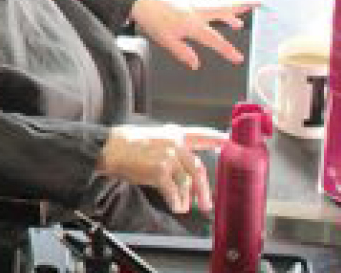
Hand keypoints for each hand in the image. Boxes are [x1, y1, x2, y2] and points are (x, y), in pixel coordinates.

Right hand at [99, 124, 227, 213]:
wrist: (111, 148)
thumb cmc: (130, 146)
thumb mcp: (156, 138)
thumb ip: (173, 149)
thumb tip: (185, 171)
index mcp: (176, 134)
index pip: (202, 135)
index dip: (217, 139)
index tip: (229, 143)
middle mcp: (175, 143)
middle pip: (197, 168)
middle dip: (203, 189)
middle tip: (206, 203)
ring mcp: (169, 156)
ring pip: (187, 182)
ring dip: (187, 198)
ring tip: (183, 207)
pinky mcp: (160, 170)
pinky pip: (174, 190)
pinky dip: (176, 201)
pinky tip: (176, 206)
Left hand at [130, 0, 251, 70]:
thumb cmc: (152, 20)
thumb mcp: (166, 41)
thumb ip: (183, 52)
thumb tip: (195, 64)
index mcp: (192, 24)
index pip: (214, 39)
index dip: (227, 50)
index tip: (238, 58)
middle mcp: (196, 10)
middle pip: (225, 8)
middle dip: (243, 5)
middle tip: (259, 1)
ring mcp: (193, 2)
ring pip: (219, 3)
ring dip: (233, 6)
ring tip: (244, 10)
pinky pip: (209, 1)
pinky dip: (219, 4)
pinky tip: (220, 5)